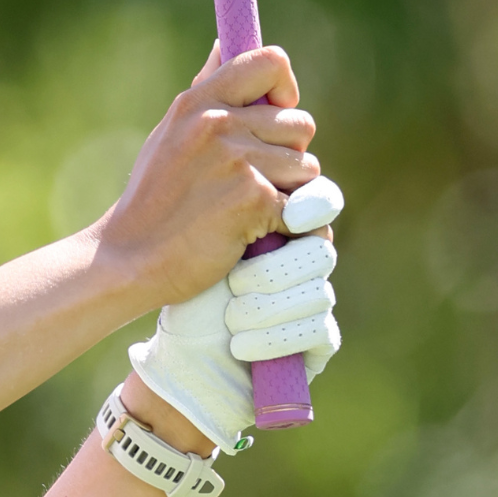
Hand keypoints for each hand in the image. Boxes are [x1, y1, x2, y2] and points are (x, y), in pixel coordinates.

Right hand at [97, 43, 319, 309]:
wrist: (129, 258)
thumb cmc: (153, 199)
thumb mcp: (169, 134)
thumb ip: (205, 92)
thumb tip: (225, 44)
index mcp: (198, 102)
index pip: (272, 63)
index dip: (284, 90)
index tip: (273, 116)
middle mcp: (217, 123)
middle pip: (300, 124)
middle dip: (286, 155)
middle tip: (248, 181)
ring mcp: (237, 161)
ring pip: (307, 168)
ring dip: (288, 193)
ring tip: (243, 208)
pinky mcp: (254, 199)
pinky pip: (302, 208)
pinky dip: (284, 226)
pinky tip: (246, 231)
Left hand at [127, 178, 344, 452]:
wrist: (176, 345)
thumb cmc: (181, 280)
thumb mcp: (198, 226)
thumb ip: (228, 187)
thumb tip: (244, 151)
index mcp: (283, 222)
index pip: (320, 200)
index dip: (314, 204)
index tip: (290, 213)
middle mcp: (305, 257)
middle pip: (321, 250)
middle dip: (275, 270)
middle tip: (237, 284)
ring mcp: (315, 298)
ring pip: (318, 292)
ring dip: (268, 307)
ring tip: (231, 316)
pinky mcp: (319, 339)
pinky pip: (317, 331)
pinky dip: (274, 339)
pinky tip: (241, 343)